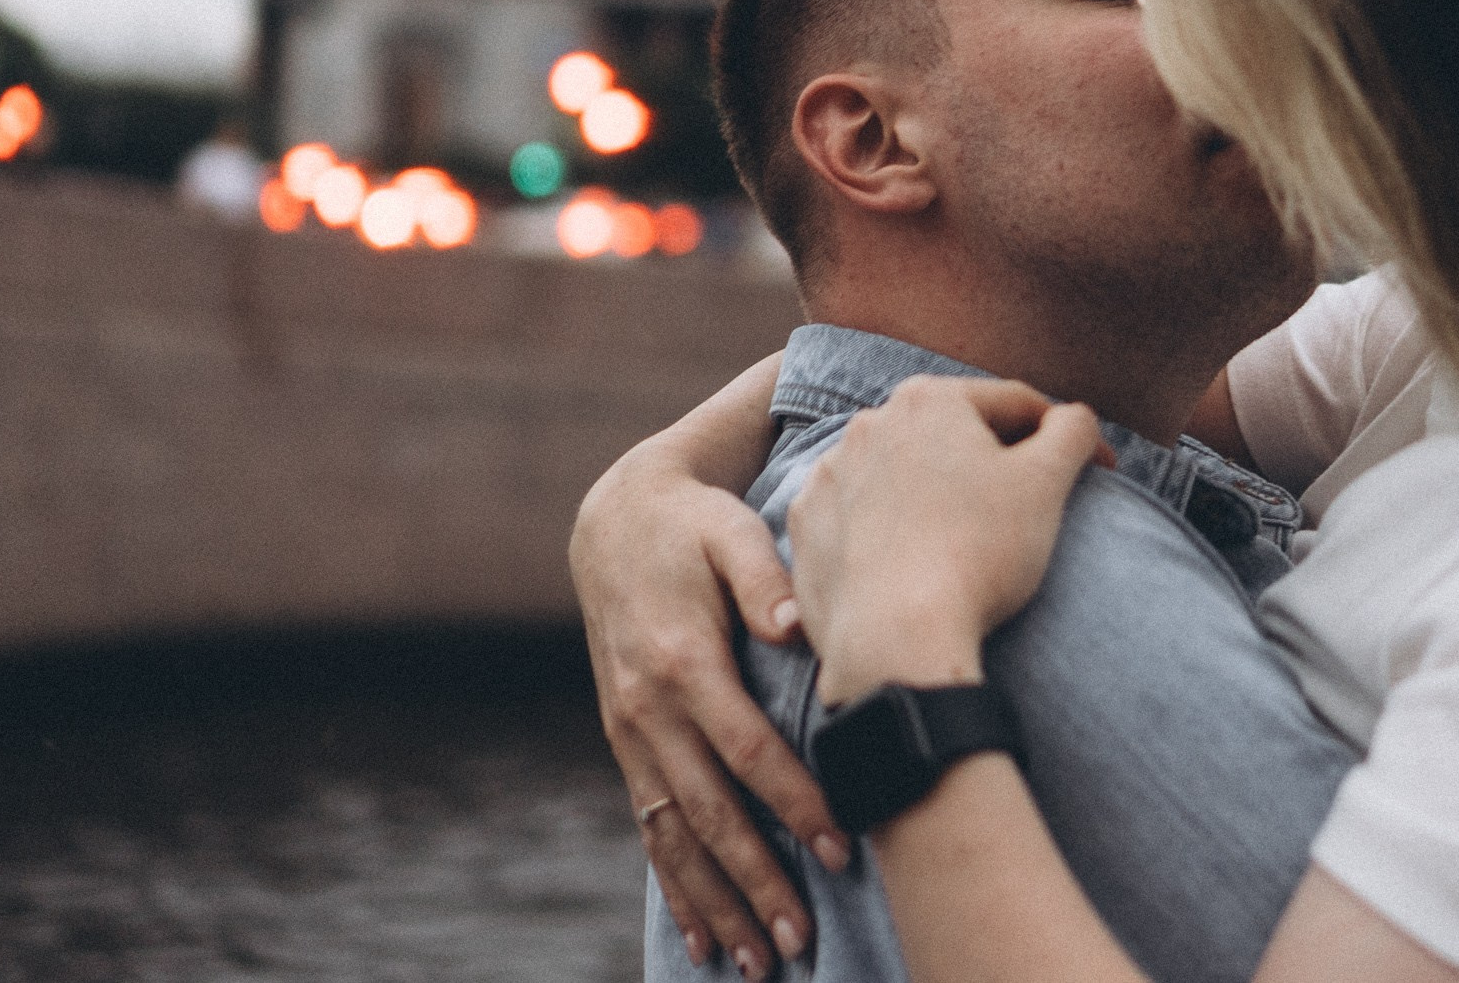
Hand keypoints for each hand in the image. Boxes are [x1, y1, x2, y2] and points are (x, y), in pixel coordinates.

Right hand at [570, 411, 844, 977]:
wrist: (617, 520)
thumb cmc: (694, 525)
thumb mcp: (728, 530)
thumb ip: (764, 575)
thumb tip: (797, 624)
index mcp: (683, 661)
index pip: (746, 750)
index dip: (793, 802)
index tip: (841, 847)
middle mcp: (648, 710)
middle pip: (710, 813)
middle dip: (757, 880)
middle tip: (801, 938)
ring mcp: (630, 733)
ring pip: (675, 836)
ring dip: (717, 902)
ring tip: (757, 962)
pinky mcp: (626, 744)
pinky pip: (649, 828)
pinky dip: (676, 886)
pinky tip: (703, 937)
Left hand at [787, 376, 1102, 706]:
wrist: (896, 636)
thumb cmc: (978, 551)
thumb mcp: (1047, 482)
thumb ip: (1072, 431)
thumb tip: (1074, 420)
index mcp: (930, 399)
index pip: (1015, 406)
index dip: (1062, 437)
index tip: (1098, 472)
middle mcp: (869, 424)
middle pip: (952, 436)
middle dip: (993, 463)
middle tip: (1029, 506)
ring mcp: (829, 476)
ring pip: (902, 476)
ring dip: (936, 496)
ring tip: (966, 542)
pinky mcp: (805, 528)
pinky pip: (859, 518)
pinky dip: (888, 532)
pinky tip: (913, 563)